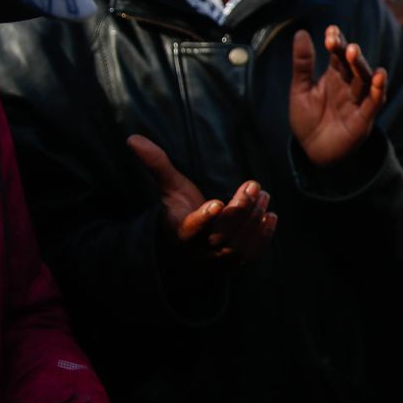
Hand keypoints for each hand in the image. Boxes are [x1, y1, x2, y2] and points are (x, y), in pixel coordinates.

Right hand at [127, 134, 275, 268]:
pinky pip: (251, 255)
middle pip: (221, 235)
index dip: (203, 219)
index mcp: (181, 232)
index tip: (217, 203)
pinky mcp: (235, 264)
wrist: (189, 244)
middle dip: (239, 211)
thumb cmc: (180, 209)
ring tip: (264, 196)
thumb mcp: (170, 187)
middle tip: (253, 186)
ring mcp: (218, 261)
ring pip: (239, 246)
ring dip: (254, 221)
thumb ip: (157, 164)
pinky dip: (263, 237)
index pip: (190, 229)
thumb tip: (132, 138)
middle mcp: (199, 251)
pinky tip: (270, 216)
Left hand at [290, 25, 386, 167]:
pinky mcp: (363, 119)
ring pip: (364, 80)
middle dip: (350, 54)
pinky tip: (379, 77)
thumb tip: (301, 32)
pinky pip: (373, 103)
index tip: (331, 31)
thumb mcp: (300, 89)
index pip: (338, 56)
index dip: (336, 43)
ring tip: (354, 53)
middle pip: (353, 66)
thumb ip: (303, 63)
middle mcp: (348, 86)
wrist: (312, 151)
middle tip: (345, 44)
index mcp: (334, 77)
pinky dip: (377, 90)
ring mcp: (357, 102)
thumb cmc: (307, 119)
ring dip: (361, 66)